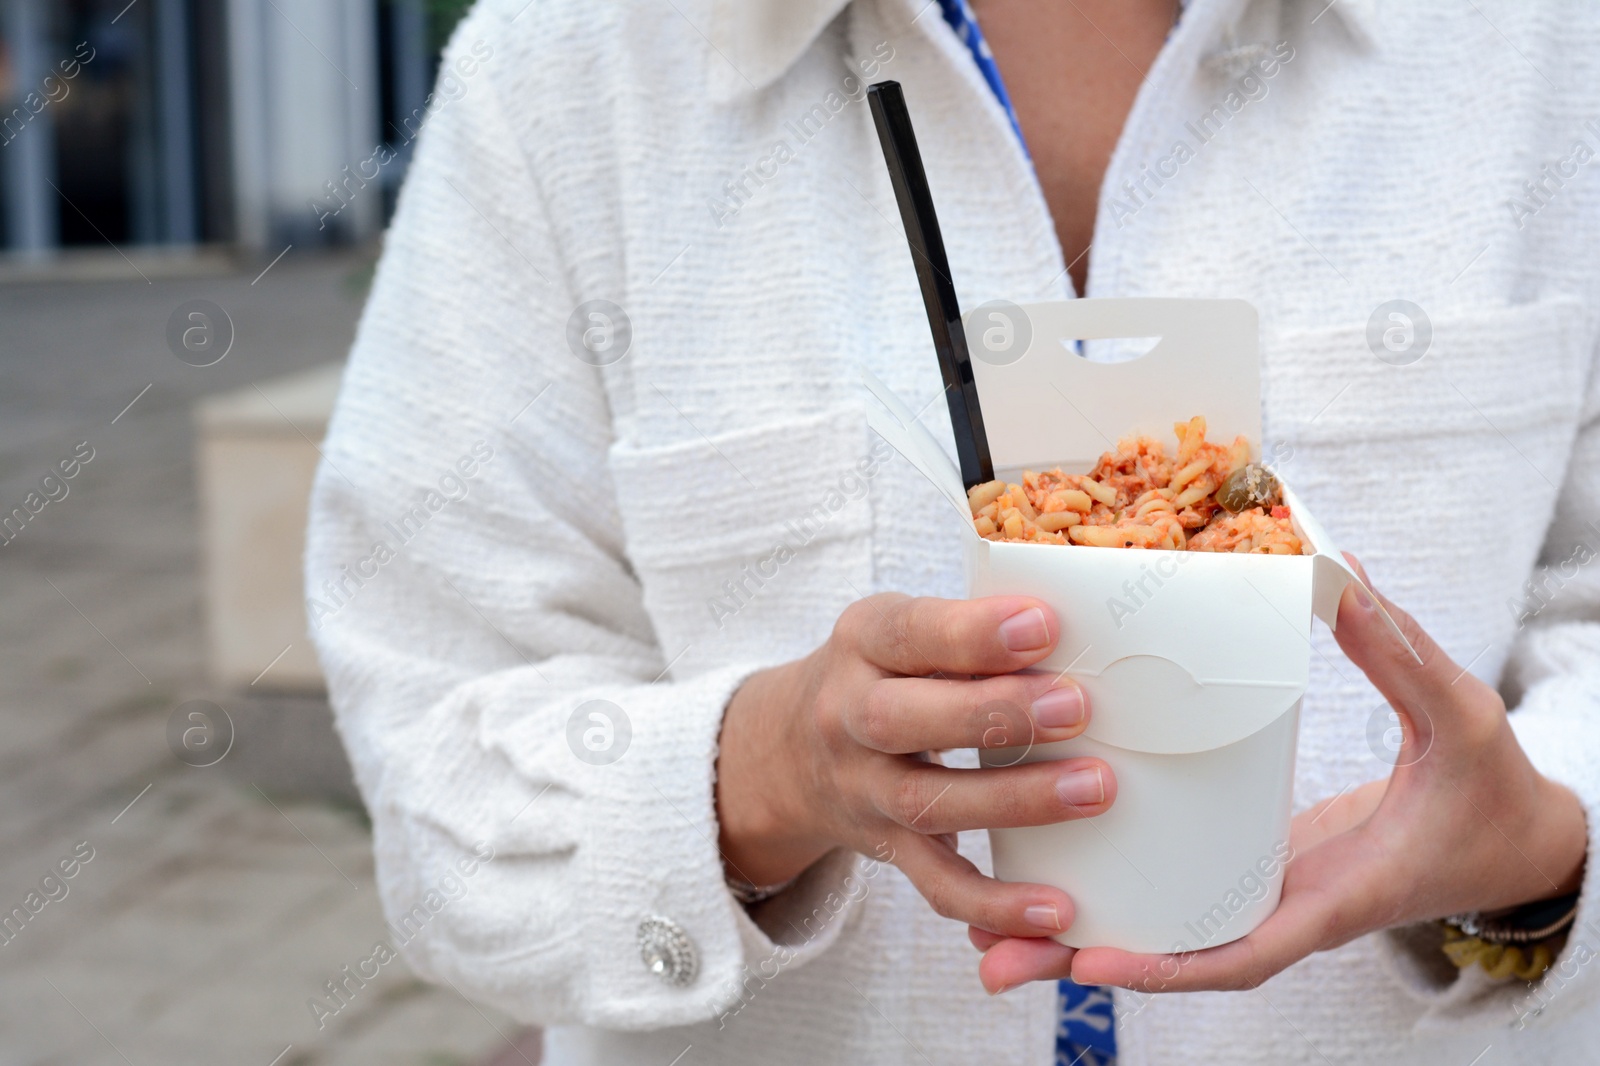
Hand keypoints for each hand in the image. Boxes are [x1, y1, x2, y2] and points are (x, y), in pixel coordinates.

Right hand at [717, 593, 1116, 938]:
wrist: (788, 750)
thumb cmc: (881, 672)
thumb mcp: (900, 629)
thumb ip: (965, 628)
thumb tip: (1072, 631)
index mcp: (861, 643)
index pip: (908, 632)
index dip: (972, 632)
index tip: (1043, 624)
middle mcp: (848, 716)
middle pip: (904, 719)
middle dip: (993, 714)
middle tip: (1075, 707)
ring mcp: (864, 790)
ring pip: (928, 803)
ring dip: (1015, 799)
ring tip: (1094, 787)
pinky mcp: (886, 848)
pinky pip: (936, 884)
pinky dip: (994, 903)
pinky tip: (1055, 907)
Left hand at [970, 556, 1587, 993]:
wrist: (1508, 839)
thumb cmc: (1488, 788)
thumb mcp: (1459, 717)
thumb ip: (1403, 653)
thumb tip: (1338, 574)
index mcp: (1333, 893)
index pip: (1243, 949)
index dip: (1166, 964)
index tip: (1092, 962)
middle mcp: (1284, 907)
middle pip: (1173, 955)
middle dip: (1084, 961)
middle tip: (993, 958)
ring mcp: (1260, 893)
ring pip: (1160, 934)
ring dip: (1076, 942)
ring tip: (986, 939)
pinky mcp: (1246, 872)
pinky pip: (1172, 898)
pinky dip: (1113, 901)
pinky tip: (1046, 874)